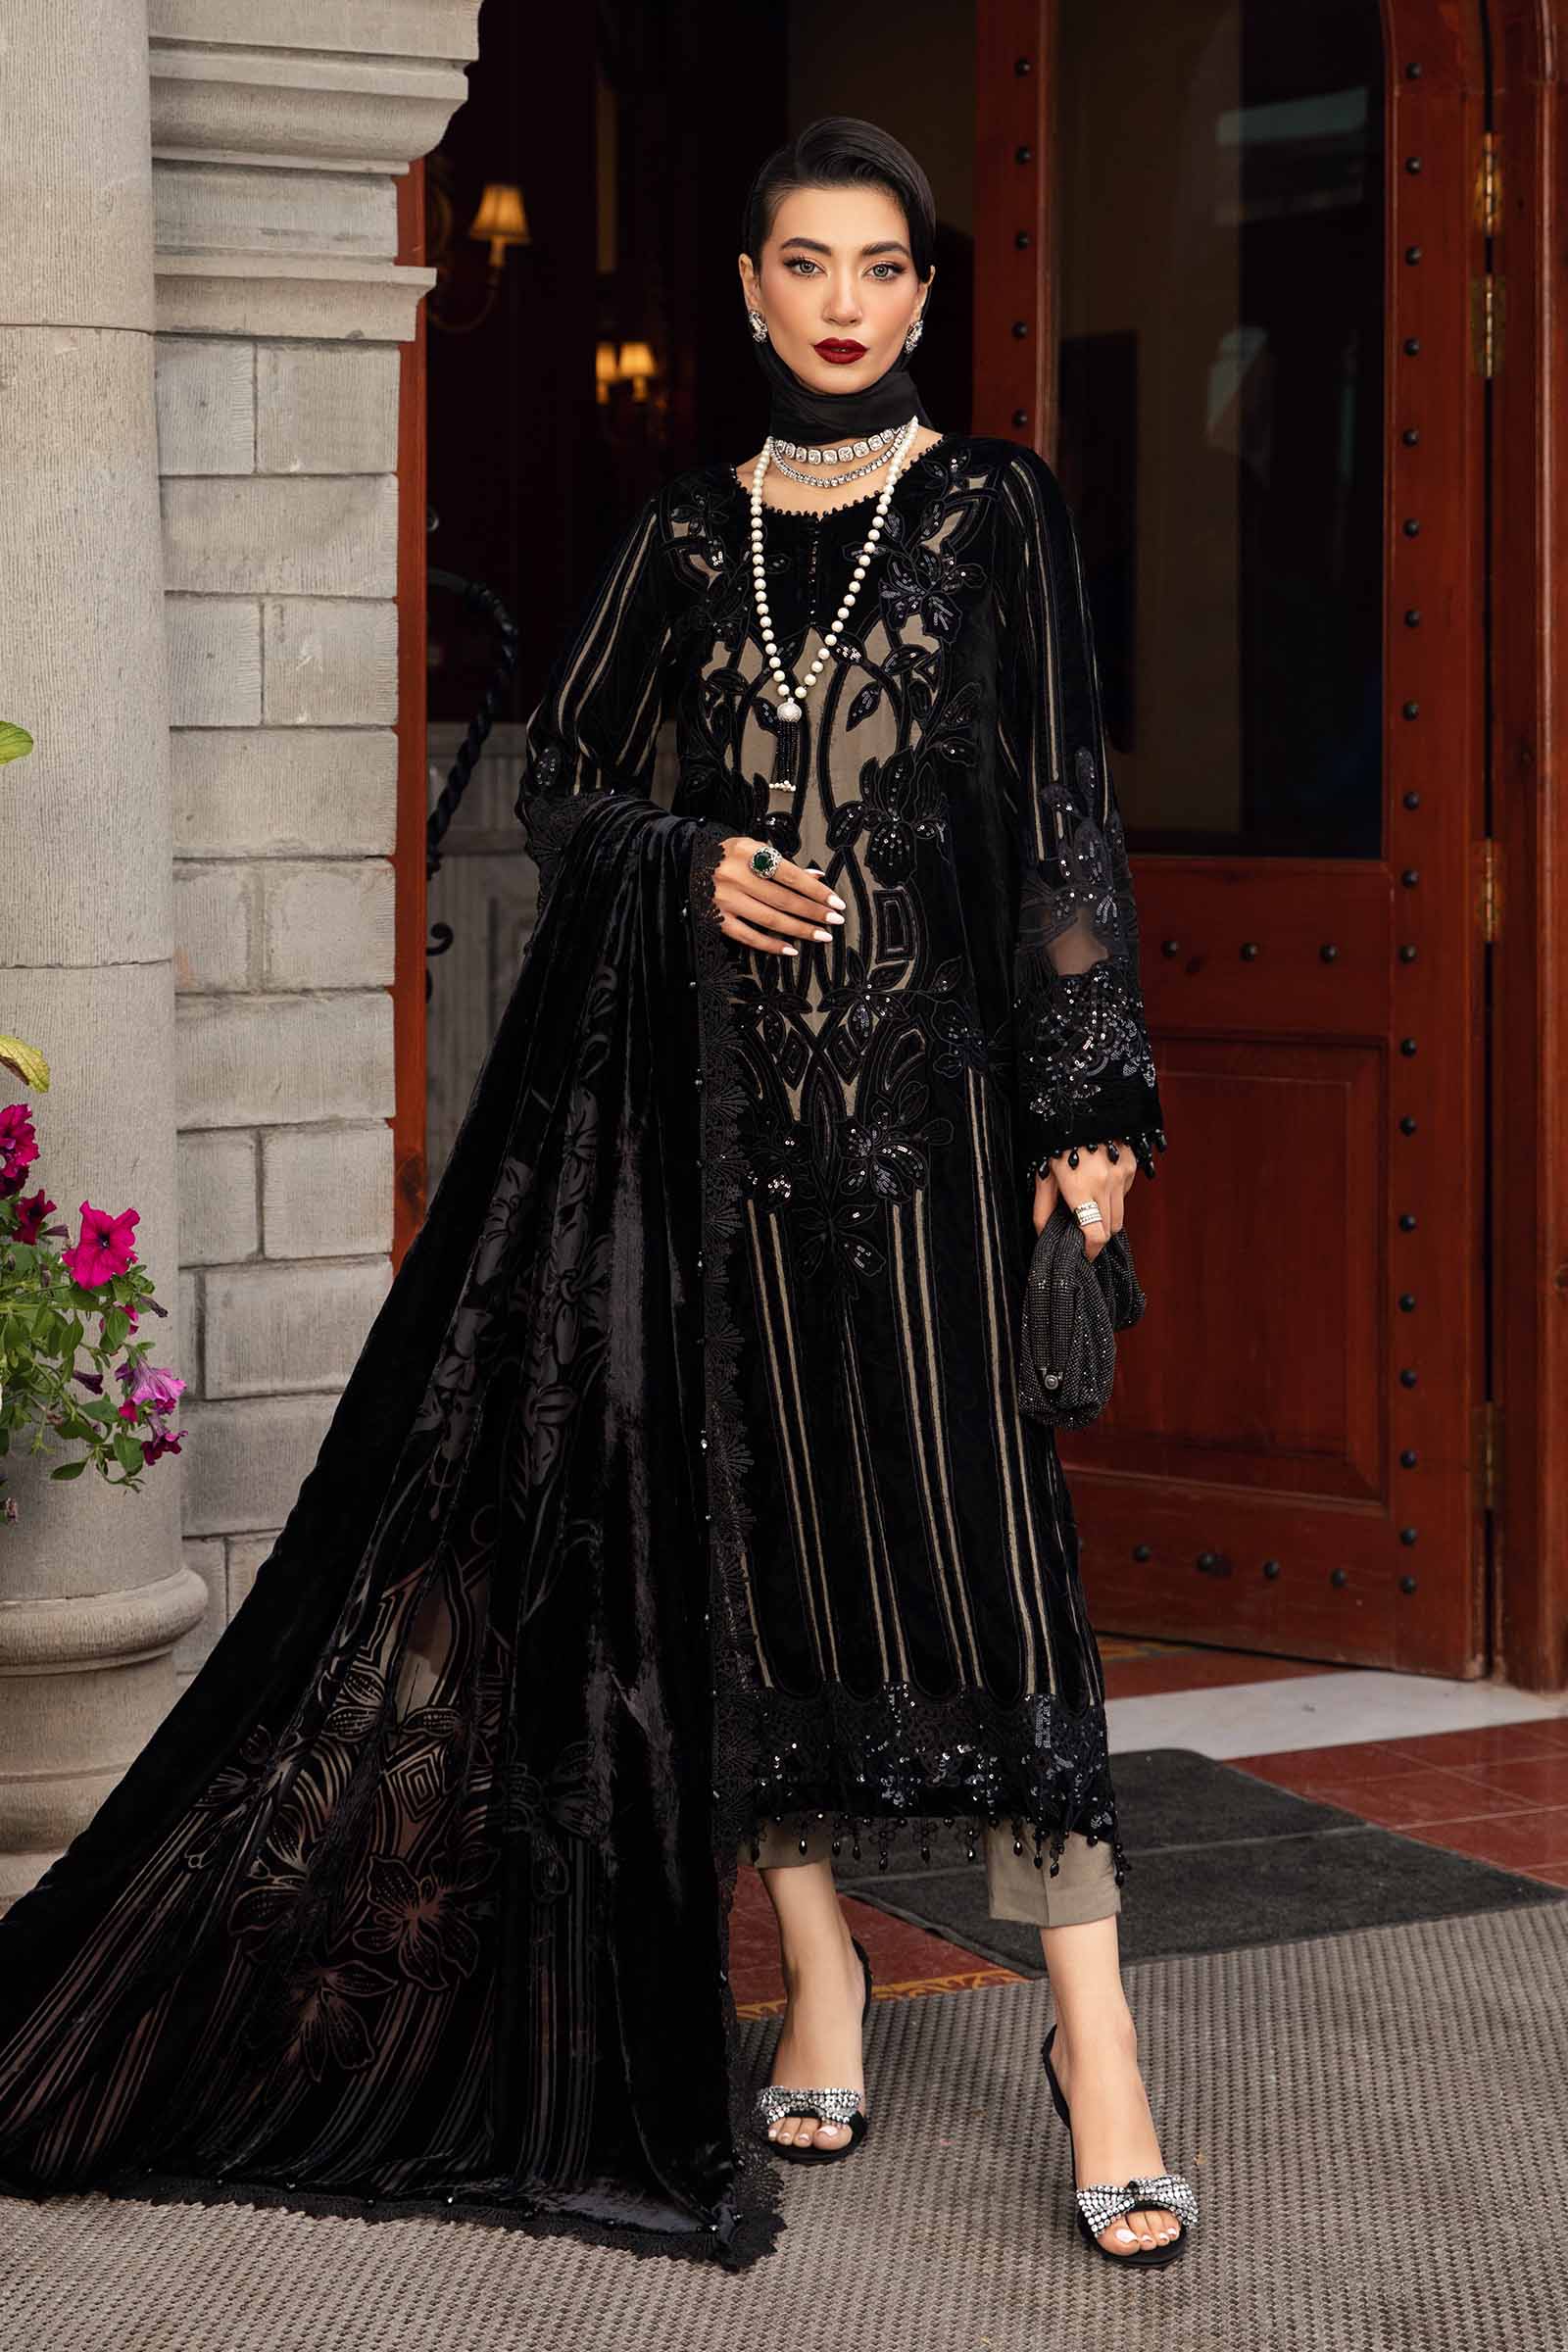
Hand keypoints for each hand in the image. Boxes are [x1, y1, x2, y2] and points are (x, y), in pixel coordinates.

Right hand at [712, 837, 845, 955]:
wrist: (682, 862)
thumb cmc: (725, 855)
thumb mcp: (753, 849)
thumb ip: (783, 863)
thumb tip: (817, 877)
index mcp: (747, 852)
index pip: (790, 875)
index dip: (816, 891)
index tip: (836, 903)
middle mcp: (735, 875)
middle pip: (783, 899)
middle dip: (813, 912)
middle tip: (835, 921)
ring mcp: (725, 899)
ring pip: (770, 920)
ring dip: (799, 930)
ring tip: (821, 936)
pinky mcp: (716, 919)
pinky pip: (749, 936)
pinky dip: (771, 945)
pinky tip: (791, 950)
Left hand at [1033, 1142, 1135, 1260]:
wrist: (1076, 1105)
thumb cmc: (1053, 1142)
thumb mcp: (1042, 1176)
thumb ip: (1042, 1211)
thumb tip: (1045, 1237)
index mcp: (1081, 1189)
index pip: (1096, 1235)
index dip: (1090, 1250)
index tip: (1083, 1253)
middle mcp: (1107, 1182)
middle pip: (1112, 1228)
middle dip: (1097, 1236)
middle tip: (1083, 1231)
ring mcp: (1123, 1172)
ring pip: (1121, 1213)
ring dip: (1107, 1217)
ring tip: (1089, 1204)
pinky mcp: (1132, 1163)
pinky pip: (1126, 1193)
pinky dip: (1114, 1196)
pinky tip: (1099, 1183)